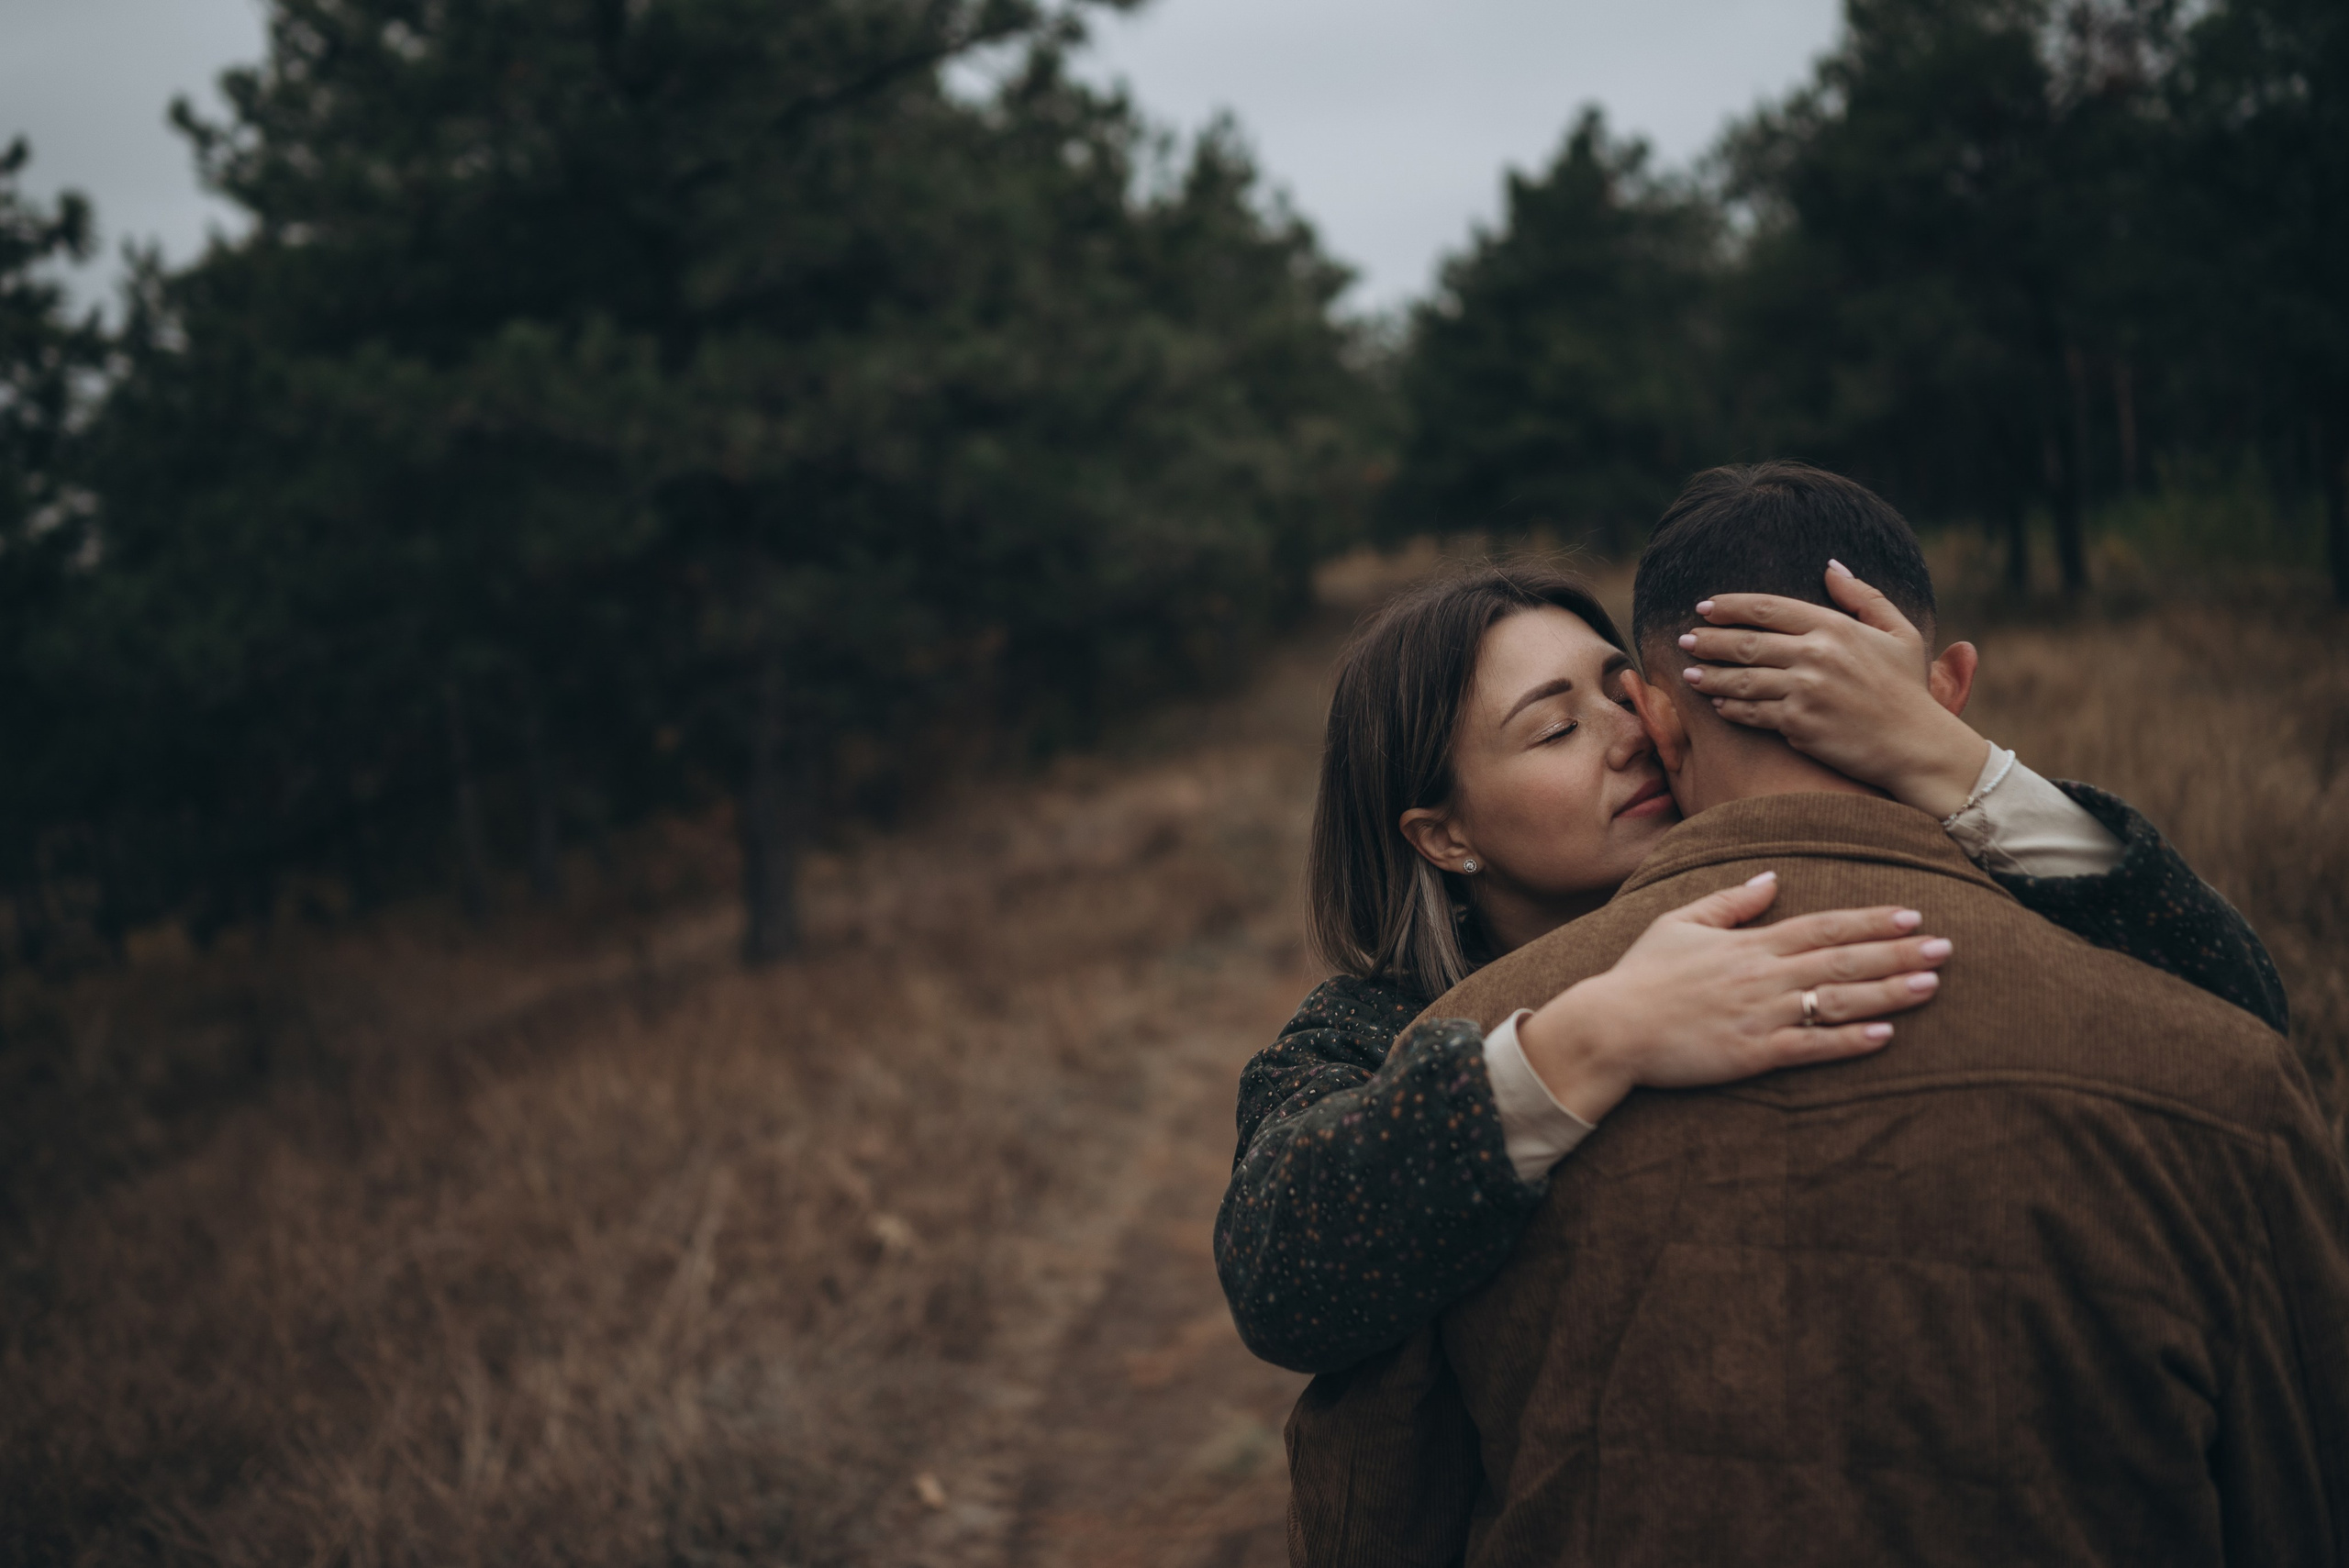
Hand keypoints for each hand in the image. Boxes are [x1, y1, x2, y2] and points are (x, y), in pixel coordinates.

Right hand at [1516, 872, 1949, 1123]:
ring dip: (1888, 992)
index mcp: (1750, 944)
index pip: (1823, 926)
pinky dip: (1850, 1042)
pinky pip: (1811, 1047)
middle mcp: (1764, 976)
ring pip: (1838, 1000)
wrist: (1611, 1027)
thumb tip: (1770, 879)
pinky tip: (1886, 1036)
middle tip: (1946, 947)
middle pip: (1843, 959)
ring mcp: (1761, 1016)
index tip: (1911, 915)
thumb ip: (1730, 902)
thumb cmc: (1641, 975)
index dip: (1870, 921)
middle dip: (1897, 952)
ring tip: (1931, 984)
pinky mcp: (1752, 1054)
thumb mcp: (1679, 923)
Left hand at [1675, 561, 1989, 819]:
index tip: (1706, 607)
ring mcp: (1804, 691)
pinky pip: (1751, 712)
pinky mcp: (1798, 724)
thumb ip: (1863, 596)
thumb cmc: (1907, 688)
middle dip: (1709, 640)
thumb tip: (1831, 566)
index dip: (1731, 606)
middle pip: (1746, 642)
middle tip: (1685, 639)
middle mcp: (1816, 655)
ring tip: (1688, 672)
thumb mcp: (1898, 632)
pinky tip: (1716, 703)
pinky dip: (1729, 707)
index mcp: (1835, 627)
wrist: (1916, 745)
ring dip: (1710, 674)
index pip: (1768, 608)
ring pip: (1742, 679)